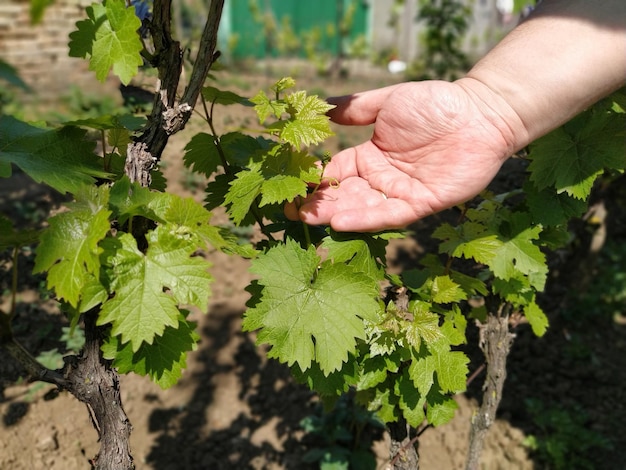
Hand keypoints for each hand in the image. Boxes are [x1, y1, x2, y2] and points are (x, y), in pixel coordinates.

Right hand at [286, 80, 519, 231]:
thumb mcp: (387, 102)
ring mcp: (400, 194)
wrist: (479, 112)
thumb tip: (321, 106)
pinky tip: (340, 221)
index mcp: (370, 156)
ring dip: (335, 214)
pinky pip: (389, 215)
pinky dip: (365, 220)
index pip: (335, 173)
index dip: (314, 180)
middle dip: (318, 204)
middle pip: (344, 195)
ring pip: (362, 208)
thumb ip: (355, 109)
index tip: (291, 186)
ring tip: (309, 218)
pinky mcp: (421, 204)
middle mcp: (381, 179)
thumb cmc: (435, 103)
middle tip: (291, 210)